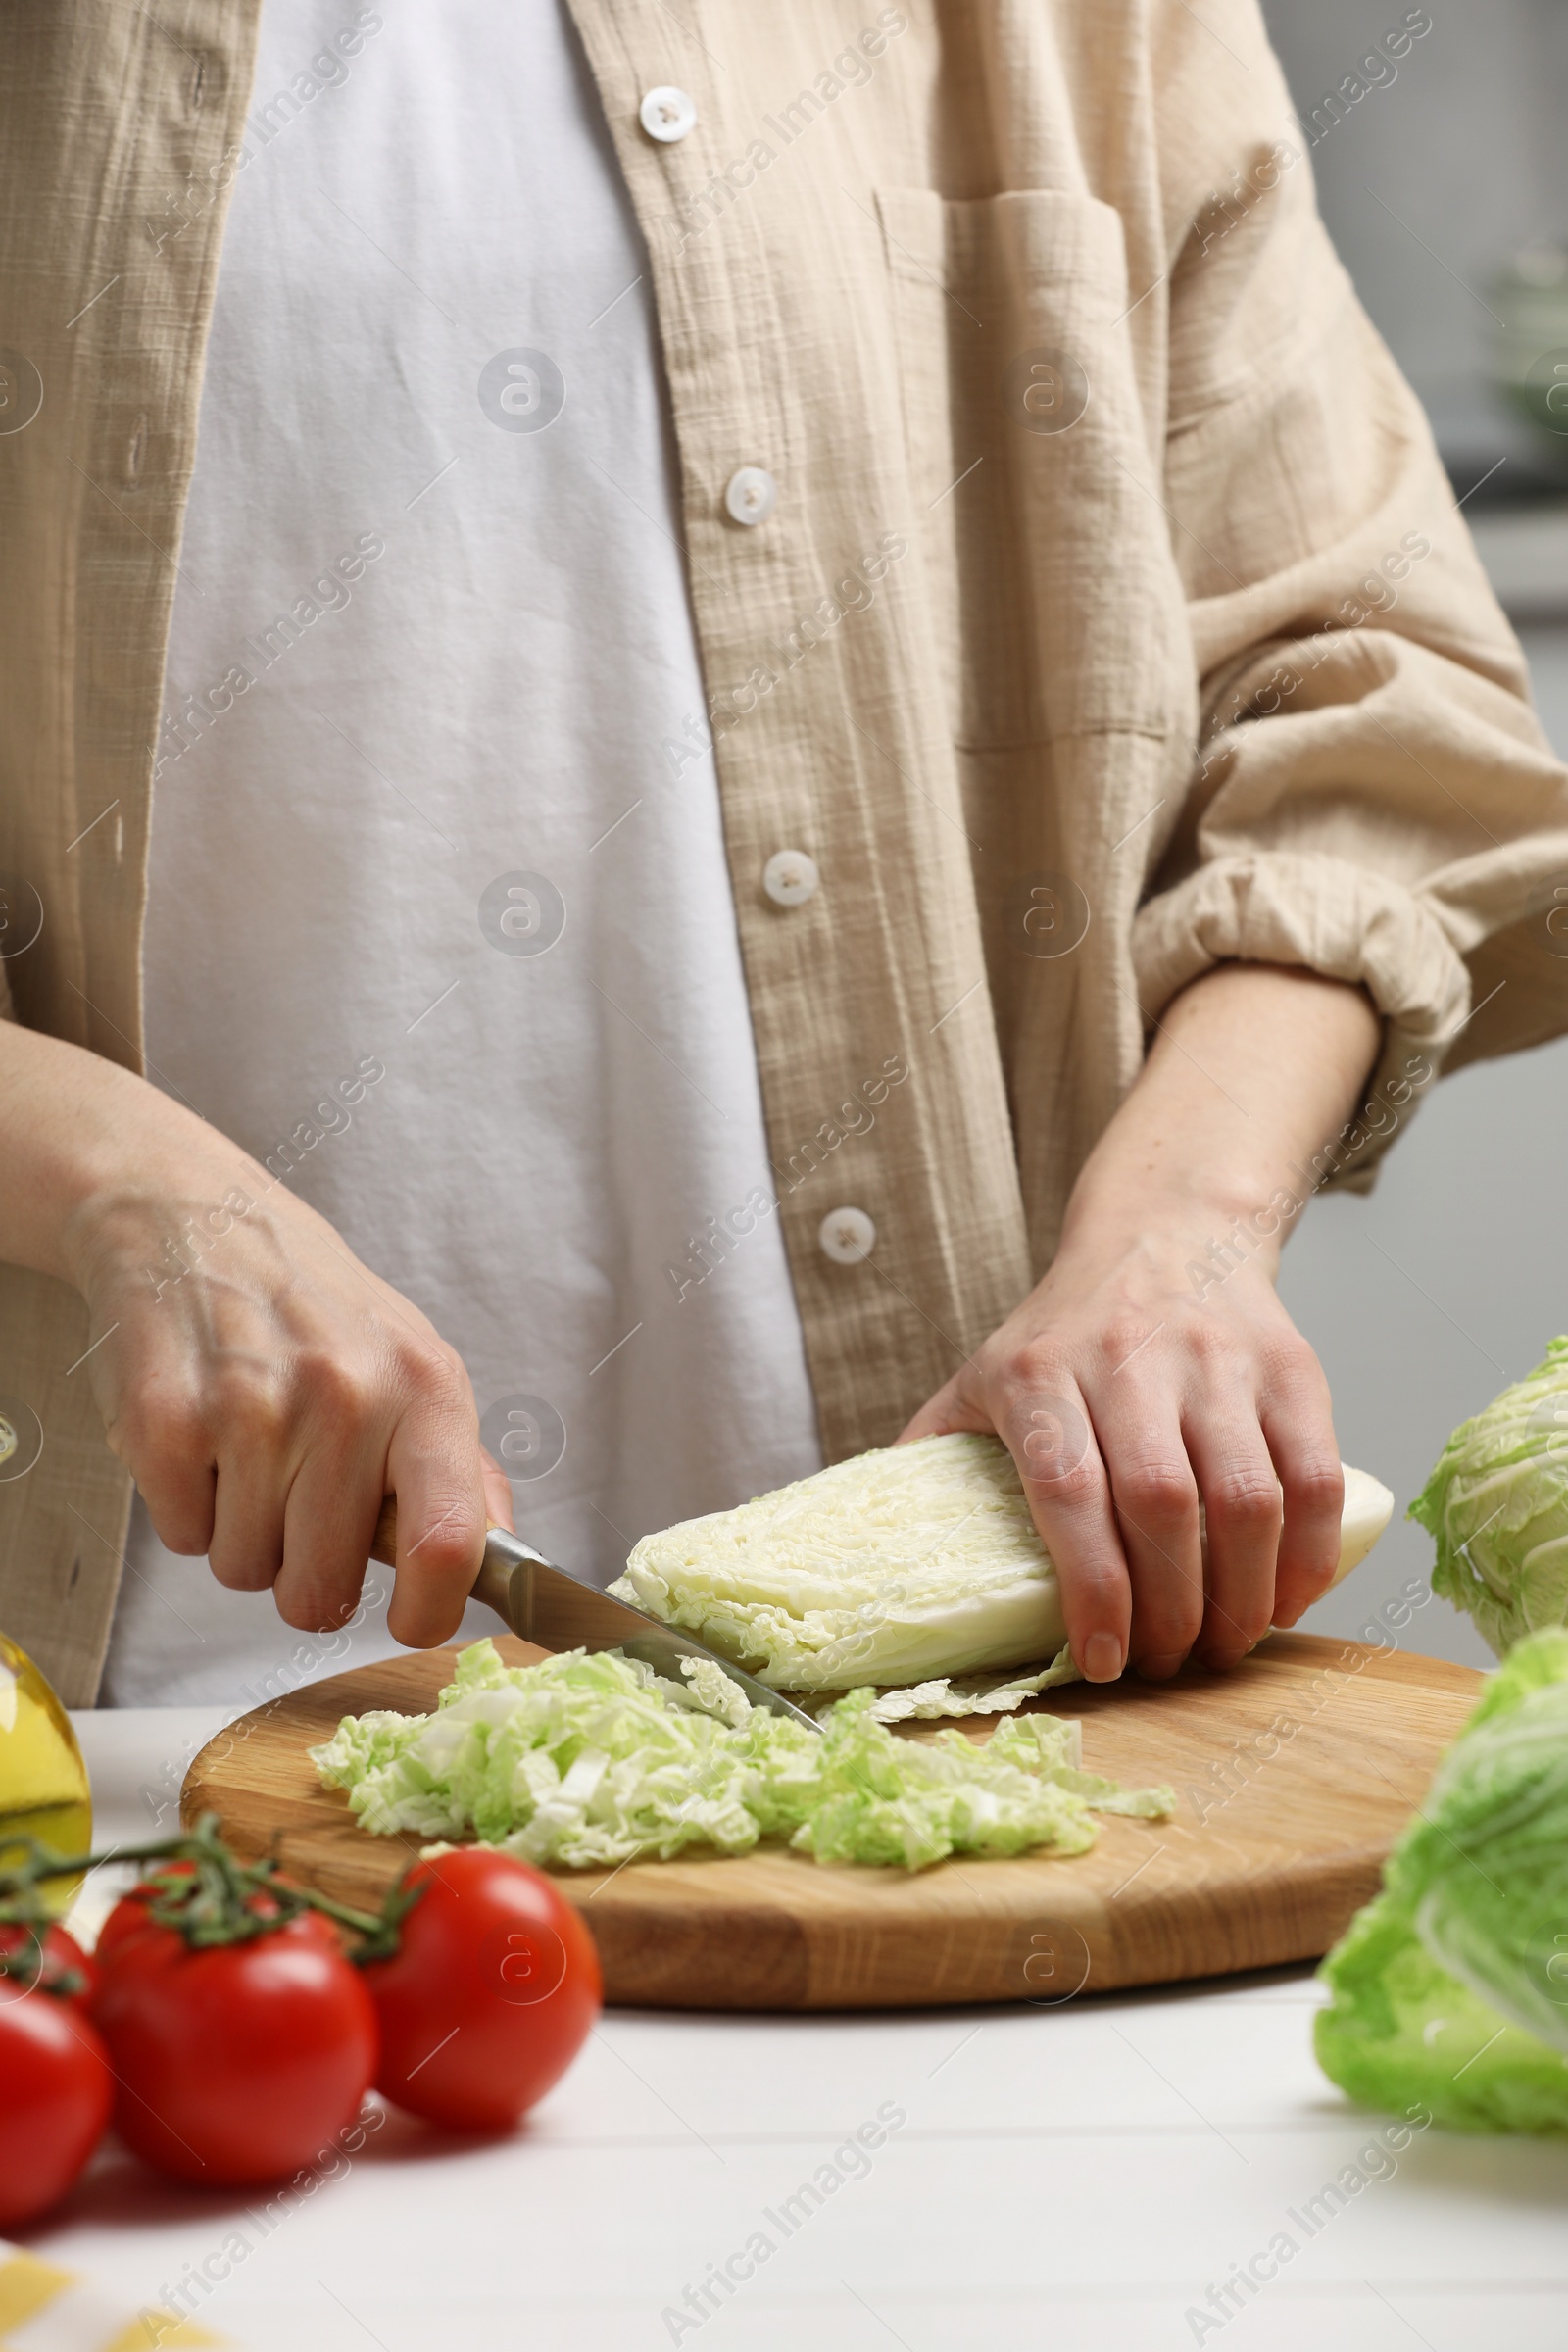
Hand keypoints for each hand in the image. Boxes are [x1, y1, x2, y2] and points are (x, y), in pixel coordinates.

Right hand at [0, 1019, 509, 1645]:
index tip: (408, 1618)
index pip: (449, 1543)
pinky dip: (184, 1507)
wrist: (191, 1216)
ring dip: (240, 1534)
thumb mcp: (410, 1361)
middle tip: (295, 1499)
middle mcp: (347, 1396)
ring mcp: (251, 1408)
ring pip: (244, 1572)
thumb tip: (505, 1558)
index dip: (428, 1611)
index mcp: (425, 1387)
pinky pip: (180, 1539)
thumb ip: (460, 1468)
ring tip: (246, 1452)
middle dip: (303, 1571)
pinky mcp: (165, 1421)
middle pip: (320, 1592)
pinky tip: (199, 1437)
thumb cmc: (313, 1308)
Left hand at [902, 963, 1380, 1681]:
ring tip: (1223, 1646)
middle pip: (1162, 1503)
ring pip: (1247, 1497)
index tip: (1102, 1660)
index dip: (1092, 1585)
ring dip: (1243, 1594)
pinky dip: (1311, 1554)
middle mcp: (1130, 1359)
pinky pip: (1316, 1473)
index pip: (1068, 1488)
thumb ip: (934, 1456)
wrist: (1165, 1233)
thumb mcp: (982, 1375)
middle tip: (1167, 1665)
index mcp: (1039, 1371)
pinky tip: (1287, 1601)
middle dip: (1171, 1608)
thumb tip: (869, 1552)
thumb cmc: (1065, 1333)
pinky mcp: (1290, 1368)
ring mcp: (1217, 1360)